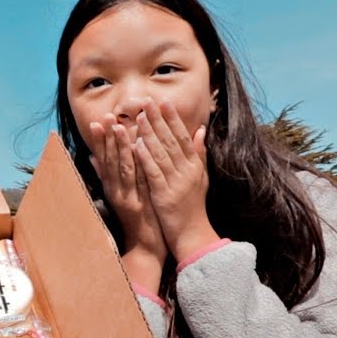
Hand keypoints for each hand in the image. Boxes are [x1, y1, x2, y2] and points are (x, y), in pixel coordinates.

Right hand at [88, 114, 164, 281]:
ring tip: (119, 127)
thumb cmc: (134, 221)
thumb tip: (91, 157)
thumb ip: (104, 176)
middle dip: (108, 138)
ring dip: (121, 147)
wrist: (144, 249)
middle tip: (106, 117)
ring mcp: (129, 198)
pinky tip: (139, 151)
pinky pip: (140, 181)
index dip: (100, 141)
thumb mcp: (116, 198)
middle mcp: (117, 192)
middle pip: (111, 161)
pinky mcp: (142, 204)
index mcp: (112, 189)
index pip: (103, 161)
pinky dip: (139, 165)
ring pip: (123, 168)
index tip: (97, 122)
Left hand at [132, 99, 219, 263]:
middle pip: (171, 141)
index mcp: (194, 166)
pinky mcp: (164, 195)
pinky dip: (145, 158)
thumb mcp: (201, 178)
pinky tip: (135, 145)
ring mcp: (176, 183)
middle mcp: (187, 172)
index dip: (173, 119)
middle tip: (147, 102)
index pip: (184, 137)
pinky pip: (153, 173)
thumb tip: (201, 130)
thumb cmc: (193, 207)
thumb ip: (199, 154)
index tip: (164, 102)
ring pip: (161, 154)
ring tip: (139, 118)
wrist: (193, 235)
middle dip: (159, 120)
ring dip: (149, 134)